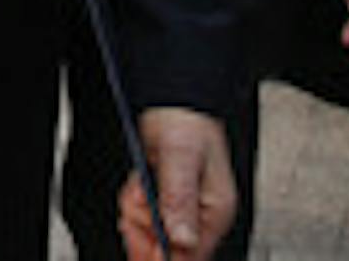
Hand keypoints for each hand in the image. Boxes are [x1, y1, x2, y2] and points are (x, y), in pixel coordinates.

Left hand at [117, 106, 235, 260]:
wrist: (175, 102)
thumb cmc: (187, 123)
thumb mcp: (181, 157)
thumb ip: (179, 198)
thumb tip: (182, 239)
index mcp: (214, 212)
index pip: (190, 255)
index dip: (162, 256)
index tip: (144, 241)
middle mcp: (200, 217)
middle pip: (166, 250)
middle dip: (144, 228)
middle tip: (138, 200)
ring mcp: (182, 211)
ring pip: (150, 235)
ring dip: (136, 212)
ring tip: (139, 188)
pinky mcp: (166, 204)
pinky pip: (143, 219)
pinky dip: (134, 204)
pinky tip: (138, 188)